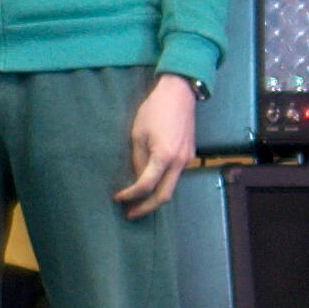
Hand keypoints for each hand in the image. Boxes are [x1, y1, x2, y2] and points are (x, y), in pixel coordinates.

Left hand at [117, 74, 197, 215]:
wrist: (180, 93)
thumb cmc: (154, 110)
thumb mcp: (138, 134)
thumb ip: (138, 160)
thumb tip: (136, 178)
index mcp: (164, 156)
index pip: (146, 185)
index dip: (130, 195)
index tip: (118, 198)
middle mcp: (180, 162)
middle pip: (165, 195)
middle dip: (146, 208)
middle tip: (129, 213)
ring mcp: (188, 159)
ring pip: (172, 186)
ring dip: (155, 197)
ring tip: (137, 200)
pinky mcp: (190, 154)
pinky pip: (176, 175)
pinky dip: (162, 183)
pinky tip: (151, 182)